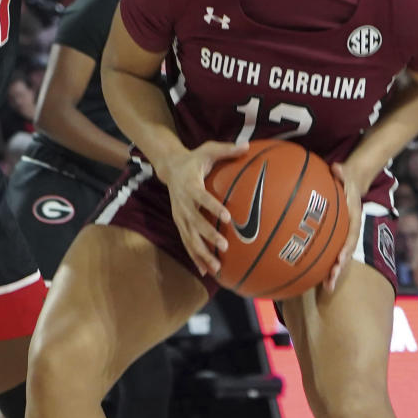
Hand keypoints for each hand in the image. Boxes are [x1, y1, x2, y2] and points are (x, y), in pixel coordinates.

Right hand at [161, 140, 249, 276]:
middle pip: (194, 222)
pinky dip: (195, 257)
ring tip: (216, 267)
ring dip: (202, 253)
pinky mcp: (179, 223)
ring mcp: (179, 215)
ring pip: (189, 237)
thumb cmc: (194, 158)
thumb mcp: (208, 149)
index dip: (212, 206)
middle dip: (208, 235)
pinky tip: (206, 272)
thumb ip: (227, 149)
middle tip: (224, 245)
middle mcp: (182, 203)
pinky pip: (187, 242)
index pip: (201, 197)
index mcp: (189, 185)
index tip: (227, 216)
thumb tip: (247, 146)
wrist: (170, 167)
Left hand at [322, 162, 361, 293]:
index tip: (340, 260)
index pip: (351, 236)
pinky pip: (329, 251)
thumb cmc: (345, 177)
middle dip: (339, 269)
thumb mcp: (345, 171)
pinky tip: (310, 274)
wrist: (352, 180)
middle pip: (345, 253)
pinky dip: (323, 263)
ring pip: (339, 256)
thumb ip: (341, 171)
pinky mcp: (334, 236)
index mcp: (354, 217)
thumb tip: (337, 168)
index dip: (346, 249)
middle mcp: (349, 230)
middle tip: (330, 283)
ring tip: (325, 288)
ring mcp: (342, 235)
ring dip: (333, 272)